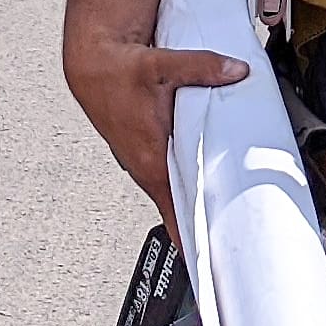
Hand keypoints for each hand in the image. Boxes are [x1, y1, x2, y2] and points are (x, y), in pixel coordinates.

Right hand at [62, 22, 244, 236]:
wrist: (91, 65)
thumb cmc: (116, 73)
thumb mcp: (162, 66)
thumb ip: (202, 68)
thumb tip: (234, 71)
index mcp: (151, 157)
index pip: (176, 210)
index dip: (192, 237)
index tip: (209, 259)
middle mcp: (145, 166)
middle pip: (179, 208)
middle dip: (201, 227)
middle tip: (228, 246)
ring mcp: (143, 161)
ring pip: (173, 193)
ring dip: (192, 206)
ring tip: (219, 223)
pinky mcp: (144, 152)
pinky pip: (168, 177)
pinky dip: (183, 186)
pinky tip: (201, 184)